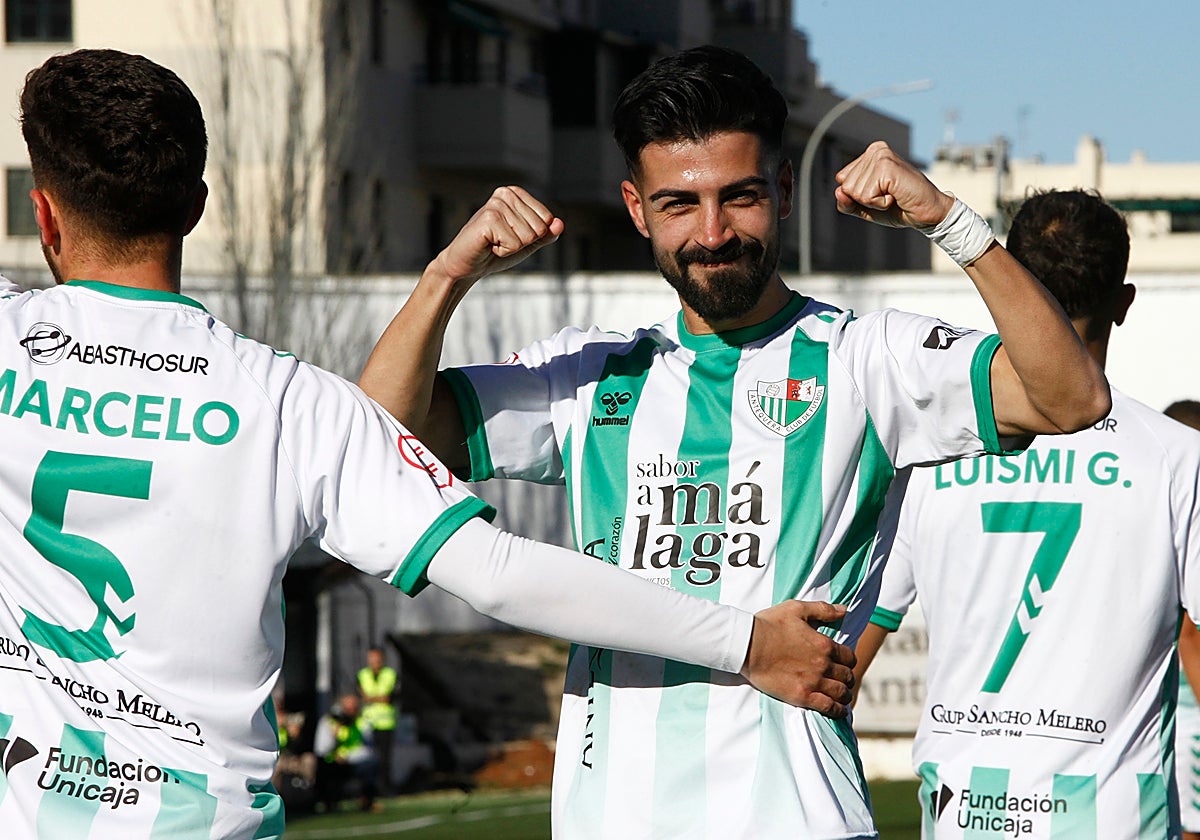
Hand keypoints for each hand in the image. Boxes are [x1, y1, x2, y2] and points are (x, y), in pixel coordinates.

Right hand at [433, 186, 563, 284]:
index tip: (511, 236)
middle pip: (539, 228)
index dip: (533, 236)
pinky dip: (503, 251)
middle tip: (500, 241)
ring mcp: (496, 204)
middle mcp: (506, 193)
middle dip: (522, 242)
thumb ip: (547, 234)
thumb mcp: (528, 243)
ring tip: (493, 243)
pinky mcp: (488, 219)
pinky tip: (488, 245)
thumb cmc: (495, 251)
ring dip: (511, 247)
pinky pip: (515, 244)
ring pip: (528, 236)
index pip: (547, 219)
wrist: (467, 265)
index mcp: (516, 193)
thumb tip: (560, 224)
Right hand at [739, 600, 855, 717]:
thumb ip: (824, 610)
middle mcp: (823, 665)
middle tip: (842, 680)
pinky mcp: (801, 696)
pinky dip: (837, 710)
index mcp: (824, 644)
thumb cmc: (769, 624)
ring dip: (845, 695)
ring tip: (841, 696)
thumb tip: (845, 611)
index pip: (849, 658)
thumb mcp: (797, 609)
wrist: (747, 645)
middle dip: (847, 678)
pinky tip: (837, 710)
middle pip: (847, 676)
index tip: (843, 663)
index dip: (848, 661)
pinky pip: (828, 707)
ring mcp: (813, 682)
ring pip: (841, 693)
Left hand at [834, 140, 953, 228]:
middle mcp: (875, 150)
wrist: (927, 213)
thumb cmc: (899, 207)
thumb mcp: (865, 207)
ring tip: (893, 195)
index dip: (858, 196)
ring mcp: (881, 156)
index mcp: (869, 154)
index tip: (881, 193)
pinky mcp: (887, 167)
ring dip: (873, 202)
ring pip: (854, 192)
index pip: (842, 180)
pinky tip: (896, 196)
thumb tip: (838, 191)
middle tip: (889, 195)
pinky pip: (865, 196)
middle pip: (846, 186)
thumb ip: (846, 202)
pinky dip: (879, 204)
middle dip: (865, 199)